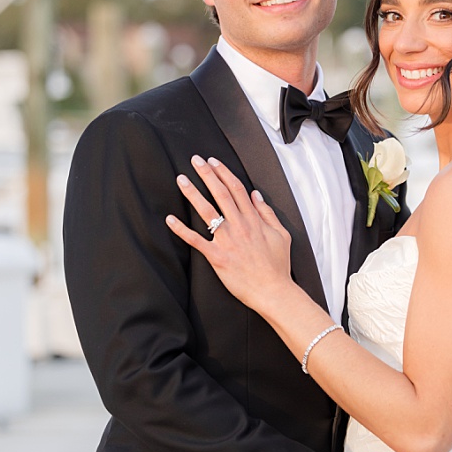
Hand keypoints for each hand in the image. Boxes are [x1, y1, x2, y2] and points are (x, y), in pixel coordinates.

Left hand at [166, 155, 293, 314]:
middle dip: (207, 174)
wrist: (274, 291)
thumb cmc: (278, 265)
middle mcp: (240, 226)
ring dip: (193, 193)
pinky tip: (170, 219)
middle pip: (221, 194)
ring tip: (181, 179)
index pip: (237, 189)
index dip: (224, 173)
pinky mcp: (217, 256)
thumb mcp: (282, 234)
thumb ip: (268, 213)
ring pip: (207, 211)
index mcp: (254, 220)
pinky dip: (181, 229)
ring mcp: (227, 241)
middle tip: (195, 160)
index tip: (214, 162)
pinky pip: (196, 240)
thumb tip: (257, 195)